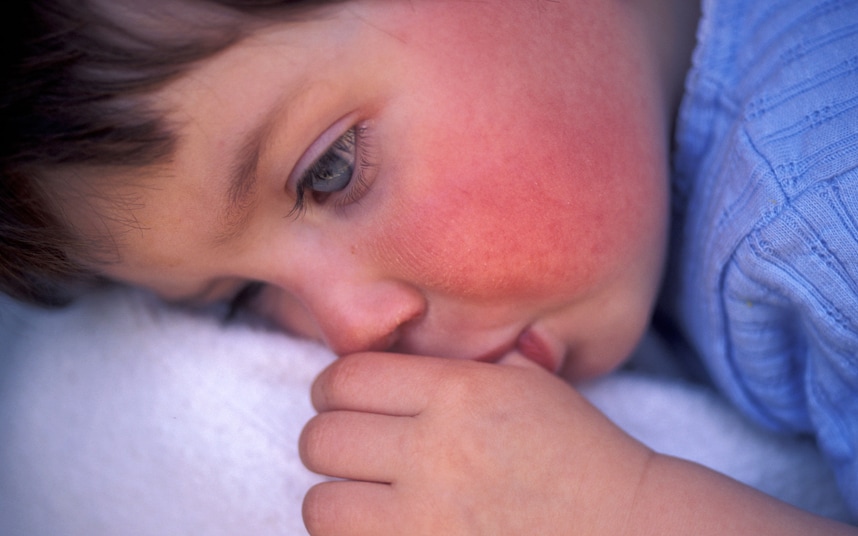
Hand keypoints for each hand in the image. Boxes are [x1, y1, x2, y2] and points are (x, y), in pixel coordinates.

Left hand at [299, 352, 652, 535]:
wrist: (629, 529)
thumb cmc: (583, 456)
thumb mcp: (530, 386)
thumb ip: (465, 367)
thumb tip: (405, 357)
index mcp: (461, 392)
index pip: (347, 378)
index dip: (331, 389)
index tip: (341, 402)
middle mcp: (437, 450)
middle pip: (321, 439)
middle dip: (329, 443)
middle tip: (353, 452)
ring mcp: (429, 518)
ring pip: (322, 505)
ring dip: (335, 500)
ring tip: (363, 500)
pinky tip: (384, 529)